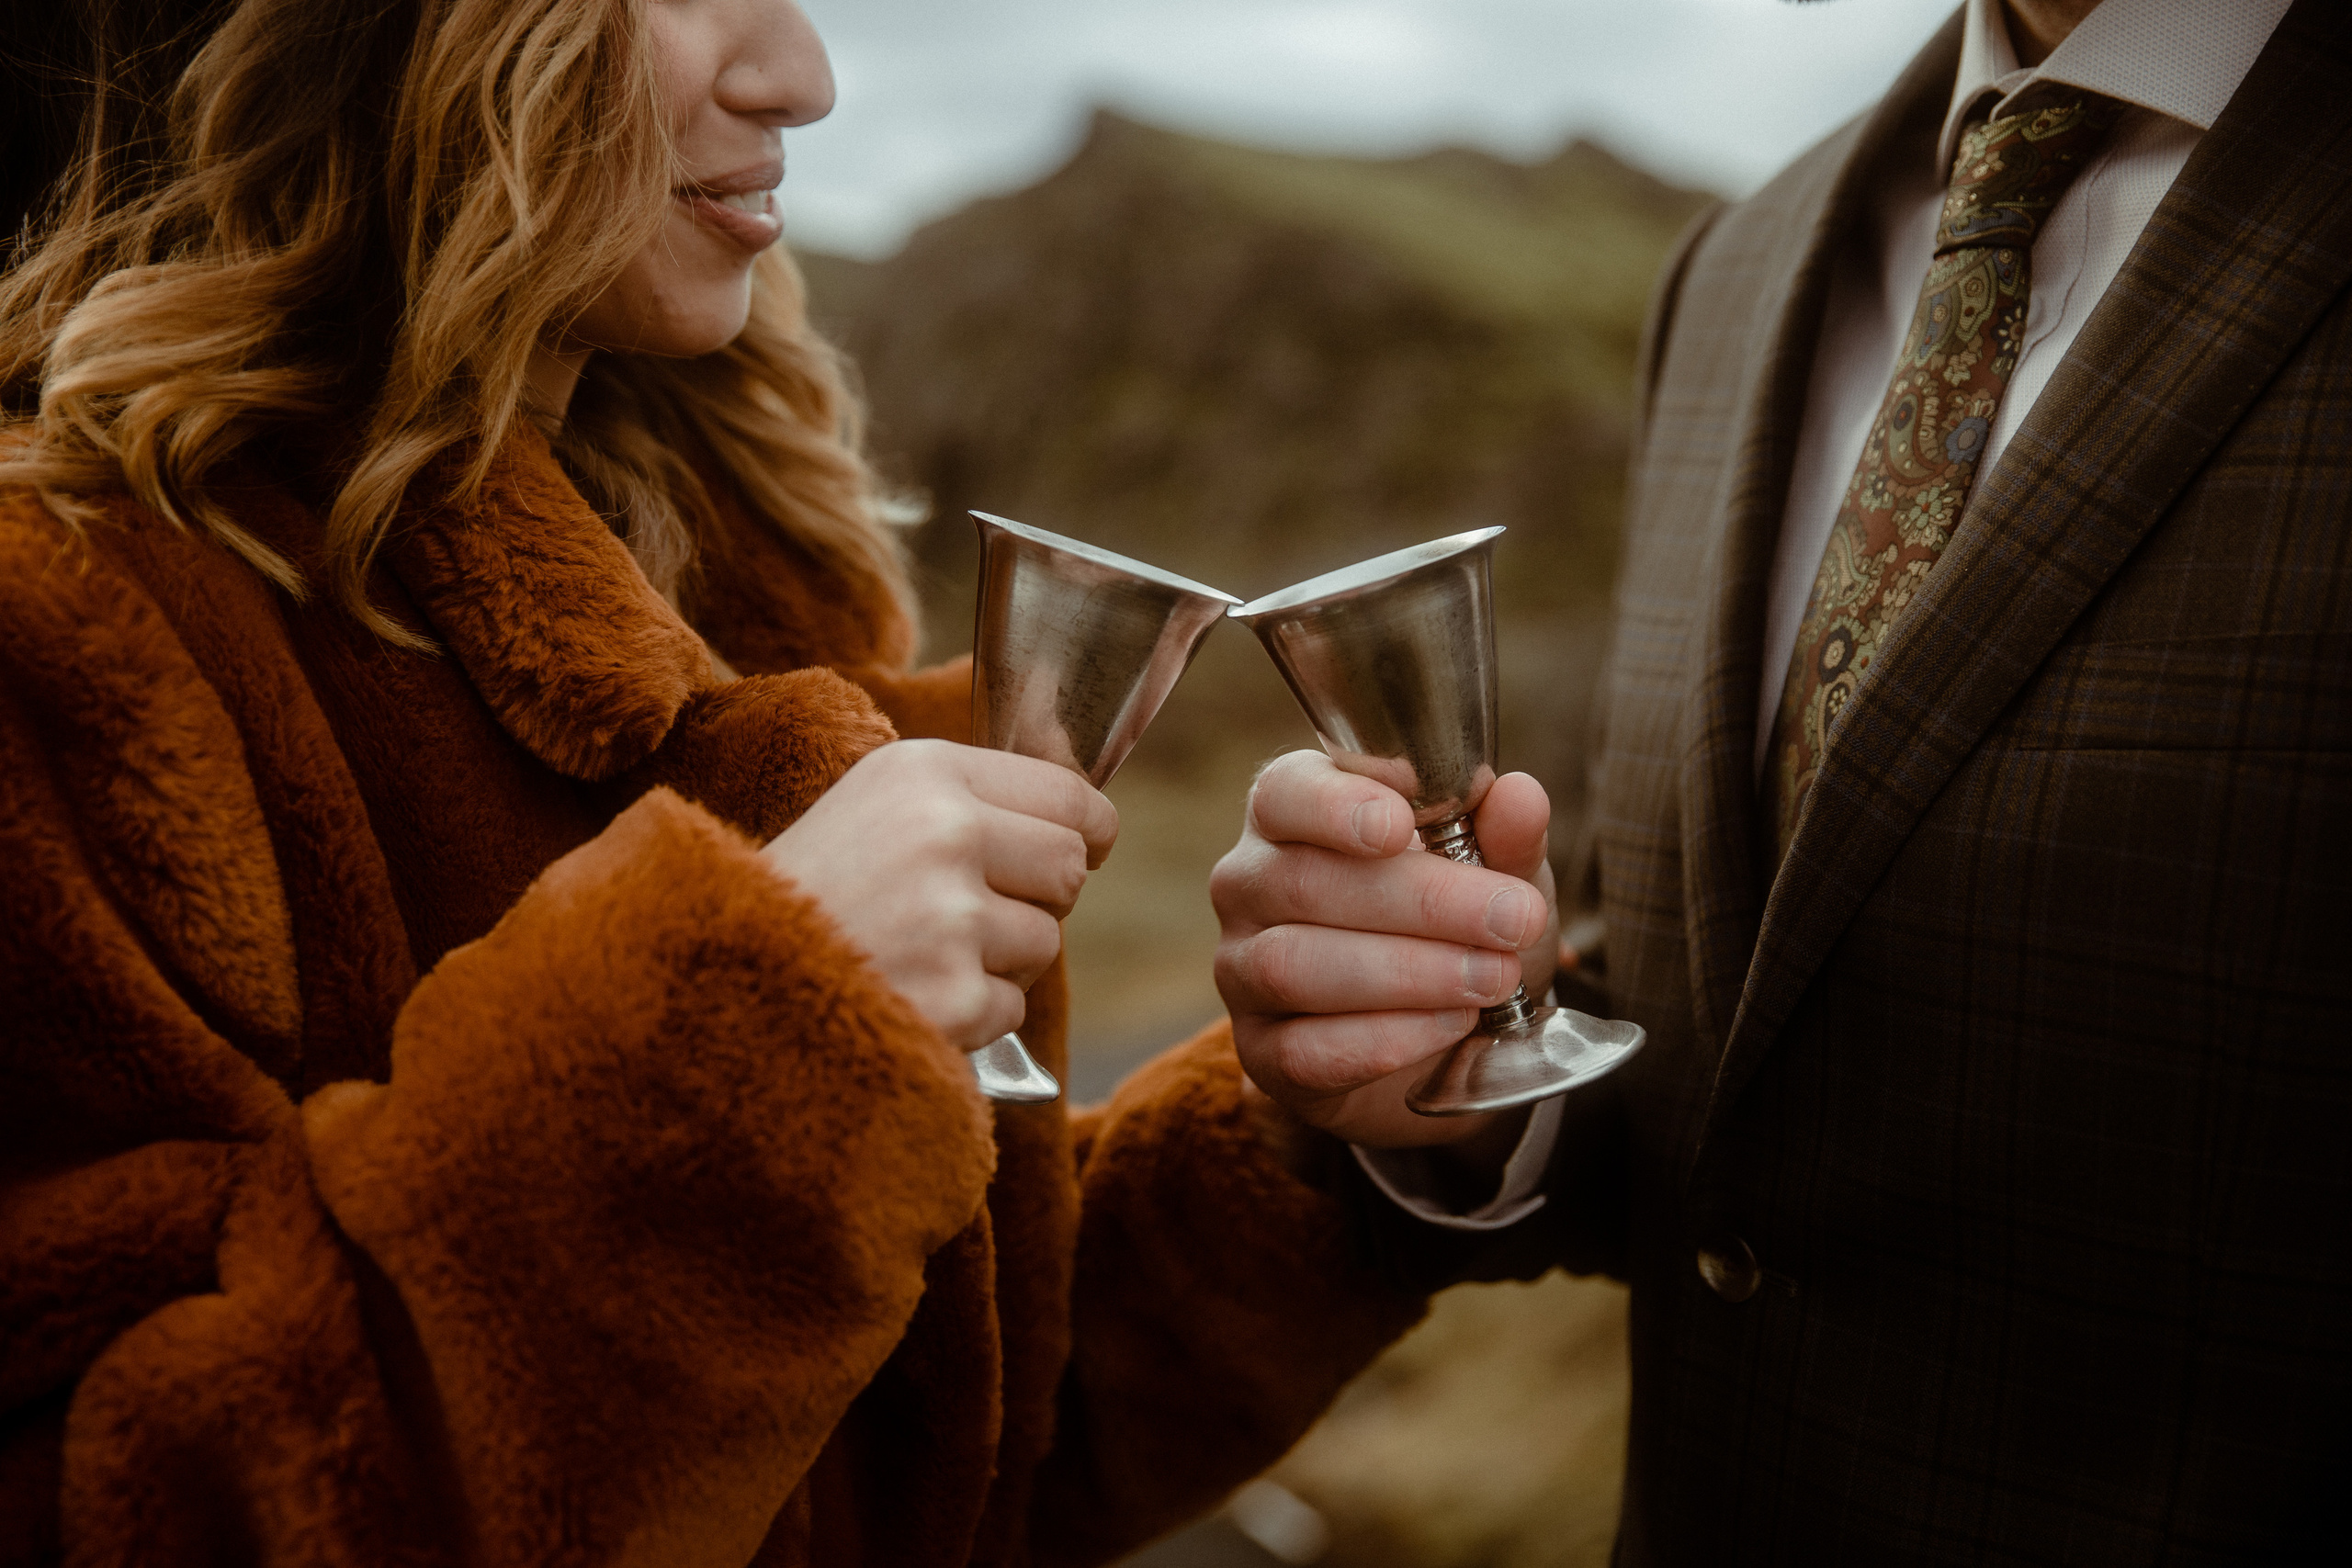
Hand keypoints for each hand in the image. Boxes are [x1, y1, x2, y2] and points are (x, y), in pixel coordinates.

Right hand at [762, 740, 1116, 1049]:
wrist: (713, 979)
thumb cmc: (806, 890)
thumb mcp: (874, 805)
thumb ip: (970, 798)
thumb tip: (1083, 815)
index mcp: (926, 771)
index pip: (1068, 796)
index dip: (1086, 830)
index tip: (1083, 847)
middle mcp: (945, 833)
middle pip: (1068, 868)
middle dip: (1034, 899)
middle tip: (963, 916)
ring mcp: (950, 919)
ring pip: (1044, 942)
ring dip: (998, 962)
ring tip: (917, 956)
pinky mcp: (953, 999)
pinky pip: (1011, 1008)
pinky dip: (971, 1017)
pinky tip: (908, 997)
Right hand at [1211, 751, 1558, 1151]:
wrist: (1451, 1040)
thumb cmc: (1456, 927)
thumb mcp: (1498, 873)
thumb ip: (1505, 836)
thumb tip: (1520, 797)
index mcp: (1295, 813)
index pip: (1285, 793)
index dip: (1335, 806)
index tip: (1398, 825)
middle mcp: (1250, 884)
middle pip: (1304, 882)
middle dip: (1421, 902)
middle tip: (1512, 919)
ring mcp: (1241, 970)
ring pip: (1293, 965)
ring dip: (1407, 972)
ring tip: (1492, 979)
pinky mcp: (1261, 1052)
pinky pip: (1304, 1049)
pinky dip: (1386, 1039)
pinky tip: (1450, 1026)